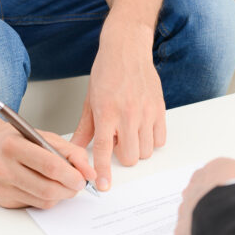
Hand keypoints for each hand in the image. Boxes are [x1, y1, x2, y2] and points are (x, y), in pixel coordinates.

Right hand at [0, 120, 96, 209]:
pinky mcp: (1, 200)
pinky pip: (33, 205)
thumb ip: (69, 151)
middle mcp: (3, 167)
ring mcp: (0, 187)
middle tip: (77, 184)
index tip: (83, 178)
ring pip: (42, 200)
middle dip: (69, 189)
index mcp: (13, 146)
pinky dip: (45, 198)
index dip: (71, 175)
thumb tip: (89, 172)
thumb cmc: (12, 139)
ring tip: (63, 185)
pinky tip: (44, 187)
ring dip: (60, 196)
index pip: (50, 165)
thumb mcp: (41, 135)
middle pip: (47, 188)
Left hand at [70, 19, 165, 189]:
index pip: (103, 150)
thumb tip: (74, 149)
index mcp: (106, 112)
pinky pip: (159, 139)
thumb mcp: (89, 100)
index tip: (103, 185)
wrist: (127, 49)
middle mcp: (128, 114)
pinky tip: (142, 128)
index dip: (103, 171)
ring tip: (129, 132)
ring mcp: (146, 112)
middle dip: (122, 156)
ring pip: (145, 151)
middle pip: (129, 156)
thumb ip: (84, 128)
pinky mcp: (160, 109)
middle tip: (117, 141)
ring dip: (136, 148)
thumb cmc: (106, 71)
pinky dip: (151, 140)